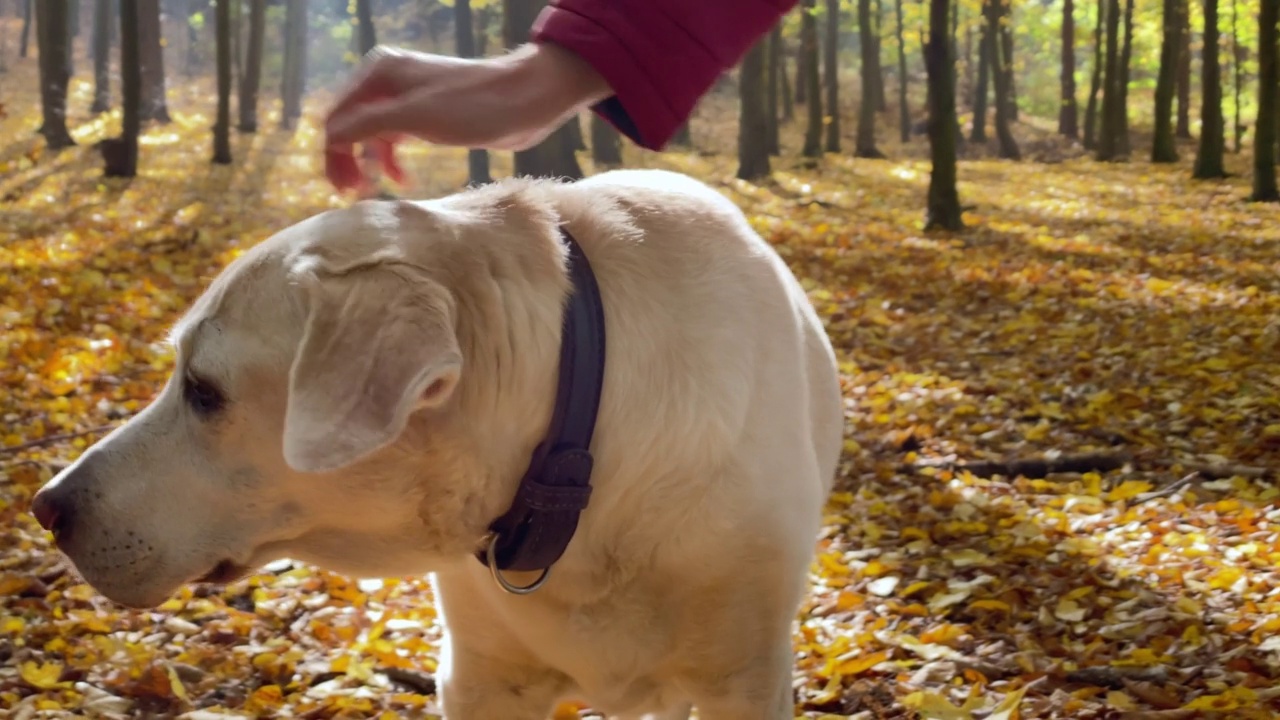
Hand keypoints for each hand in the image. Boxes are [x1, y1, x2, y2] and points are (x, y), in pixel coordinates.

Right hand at [323, 43, 612, 191]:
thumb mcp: (416, 116)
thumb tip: (330, 136)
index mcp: (379, 72)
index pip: (337, 116)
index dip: (334, 153)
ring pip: (370, 135)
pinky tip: (402, 181)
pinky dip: (392, 161)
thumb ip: (370, 124)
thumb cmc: (475, 104)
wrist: (526, 101)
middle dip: (347, 159)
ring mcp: (406, 99)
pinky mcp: (425, 117)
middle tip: (352, 194)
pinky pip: (394, 140)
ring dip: (368, 163)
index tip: (343, 189)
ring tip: (373, 190)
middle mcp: (387, 81)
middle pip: (349, 124)